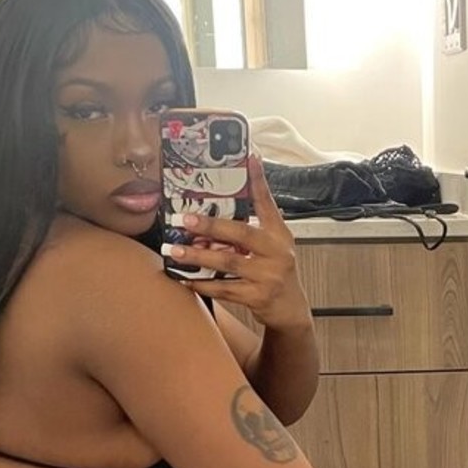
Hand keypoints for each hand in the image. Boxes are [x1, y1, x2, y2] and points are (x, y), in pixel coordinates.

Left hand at [166, 154, 313, 333]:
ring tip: (176, 251)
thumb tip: (217, 214)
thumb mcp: (272, 246)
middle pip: (242, 234)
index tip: (250, 159)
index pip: (268, 203)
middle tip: (186, 220)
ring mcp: (269, 276)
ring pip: (228, 263)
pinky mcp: (259, 297)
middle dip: (212, 226)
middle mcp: (277, 252)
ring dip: (199, 257)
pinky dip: (204, 284)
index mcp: (279, 235)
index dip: (259, 182)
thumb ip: (252, 227)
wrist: (290, 309)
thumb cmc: (275, 273)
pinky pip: (225, 289)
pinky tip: (186, 279)